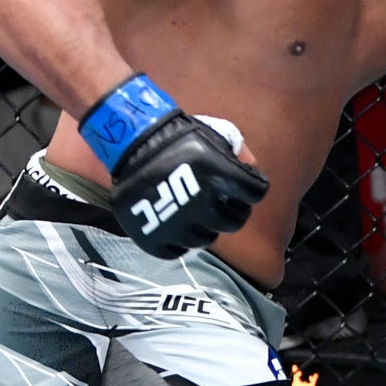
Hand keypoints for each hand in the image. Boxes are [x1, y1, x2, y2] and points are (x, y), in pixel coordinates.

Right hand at [110, 114, 268, 258]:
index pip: (255, 192)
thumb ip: (238, 150)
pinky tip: (179, 227)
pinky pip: (178, 251)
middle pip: (235, 222)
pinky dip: (180, 242)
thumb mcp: (212, 134)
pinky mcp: (153, 238)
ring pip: (207, 239)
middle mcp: (199, 202)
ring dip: (206, 227)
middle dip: (233, 211)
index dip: (253, 188)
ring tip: (197, 214)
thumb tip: (254, 169)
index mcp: (217, 174)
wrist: (130, 141)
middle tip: (223, 204)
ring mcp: (175, 224)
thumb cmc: (177, 138)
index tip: (245, 187)